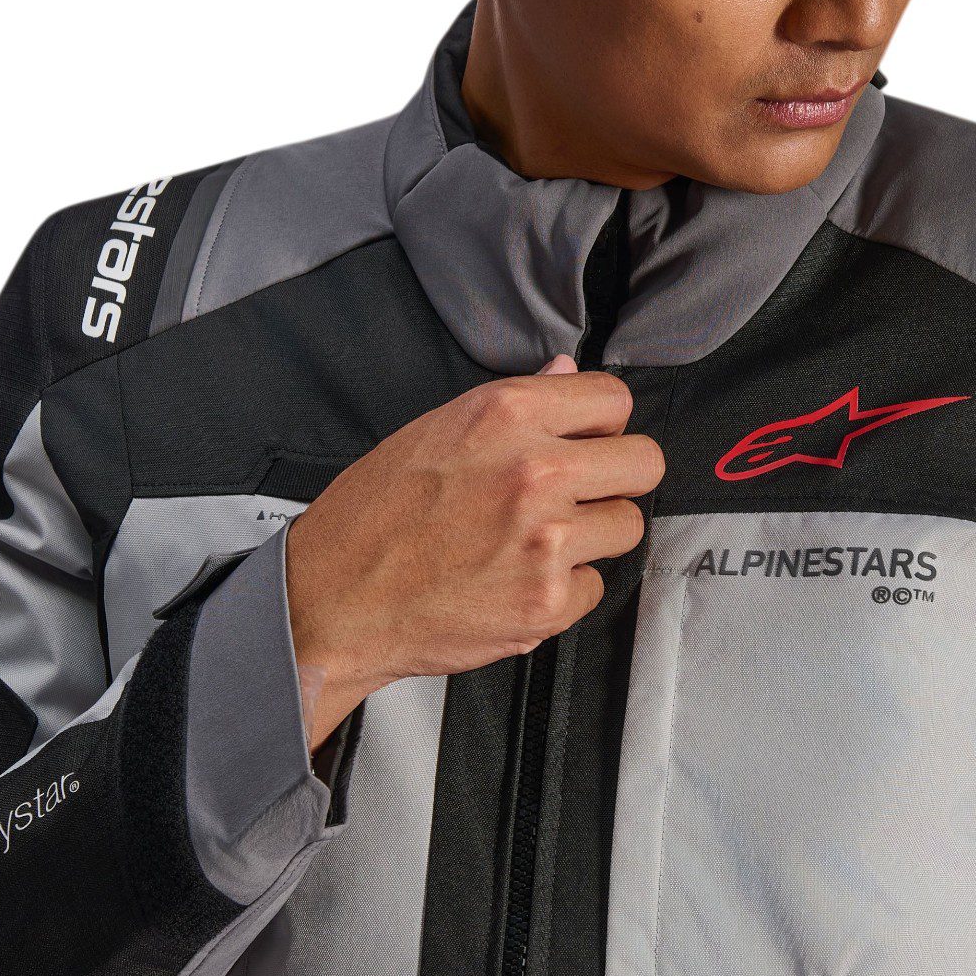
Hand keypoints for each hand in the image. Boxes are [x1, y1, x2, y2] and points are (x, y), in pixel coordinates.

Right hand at [283, 355, 662, 749]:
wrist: (332, 601)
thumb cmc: (371, 517)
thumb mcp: (434, 431)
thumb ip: (515, 404)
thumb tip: (566, 373)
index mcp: (506, 415)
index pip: (614, 399)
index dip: (601, 424)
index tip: (587, 441)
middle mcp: (534, 471)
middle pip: (644, 462)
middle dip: (615, 477)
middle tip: (579, 493)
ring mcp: (546, 540)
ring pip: (626, 526)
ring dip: (591, 536)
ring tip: (536, 541)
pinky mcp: (548, 601)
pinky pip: (595, 586)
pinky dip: (564, 588)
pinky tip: (516, 580)